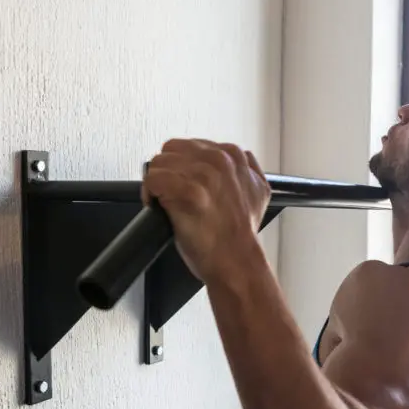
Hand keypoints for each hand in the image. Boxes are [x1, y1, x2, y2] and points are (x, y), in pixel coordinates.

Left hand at [142, 139, 270, 282]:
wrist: (237, 261)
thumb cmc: (241, 235)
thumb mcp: (259, 192)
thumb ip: (247, 169)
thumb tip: (238, 161)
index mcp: (233, 155)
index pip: (189, 146)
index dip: (180, 168)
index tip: (182, 186)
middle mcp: (219, 159)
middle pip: (171, 151)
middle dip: (166, 172)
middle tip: (169, 194)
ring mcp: (203, 174)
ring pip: (159, 163)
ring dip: (156, 184)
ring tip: (164, 202)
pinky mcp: (187, 191)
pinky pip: (152, 179)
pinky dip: (148, 193)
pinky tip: (158, 206)